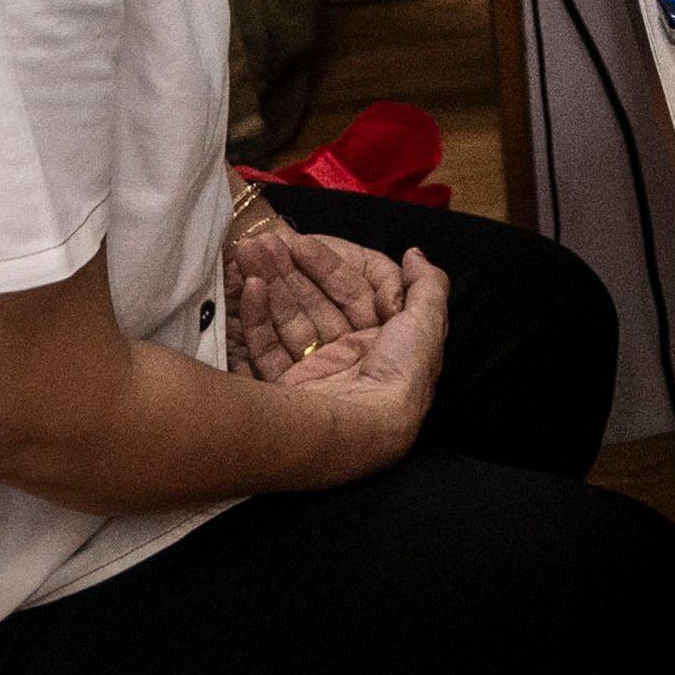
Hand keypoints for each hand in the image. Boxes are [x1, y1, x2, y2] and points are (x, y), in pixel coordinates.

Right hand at [228, 224, 412, 380]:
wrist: (360, 433)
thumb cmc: (398, 375)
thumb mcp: (427, 325)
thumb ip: (428, 285)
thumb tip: (415, 254)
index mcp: (383, 342)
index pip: (351, 292)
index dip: (328, 265)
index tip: (302, 242)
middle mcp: (349, 357)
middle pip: (315, 303)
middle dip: (290, 269)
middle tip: (262, 240)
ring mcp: (314, 375)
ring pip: (288, 319)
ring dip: (269, 283)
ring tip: (246, 251)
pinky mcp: (286, 392)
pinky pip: (268, 349)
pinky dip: (257, 317)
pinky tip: (249, 287)